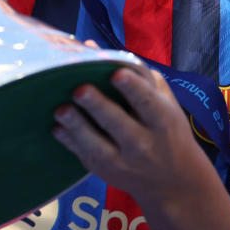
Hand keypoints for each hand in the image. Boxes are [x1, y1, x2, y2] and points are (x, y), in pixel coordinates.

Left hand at [52, 68, 217, 212]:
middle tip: (80, 89)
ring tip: (61, 109)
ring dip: (77, 127)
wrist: (173, 181)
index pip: (148, 103)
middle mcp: (143, 143)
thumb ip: (137, 76)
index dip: (133, 88)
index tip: (117, 73)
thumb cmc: (166, 129)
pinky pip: (84, 155)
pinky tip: (57, 127)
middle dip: (98, 106)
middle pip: (118, 124)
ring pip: (97, 145)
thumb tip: (94, 47)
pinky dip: (70, 142)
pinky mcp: (104, 170)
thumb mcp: (165, 102)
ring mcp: (122, 161)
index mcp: (162, 121)